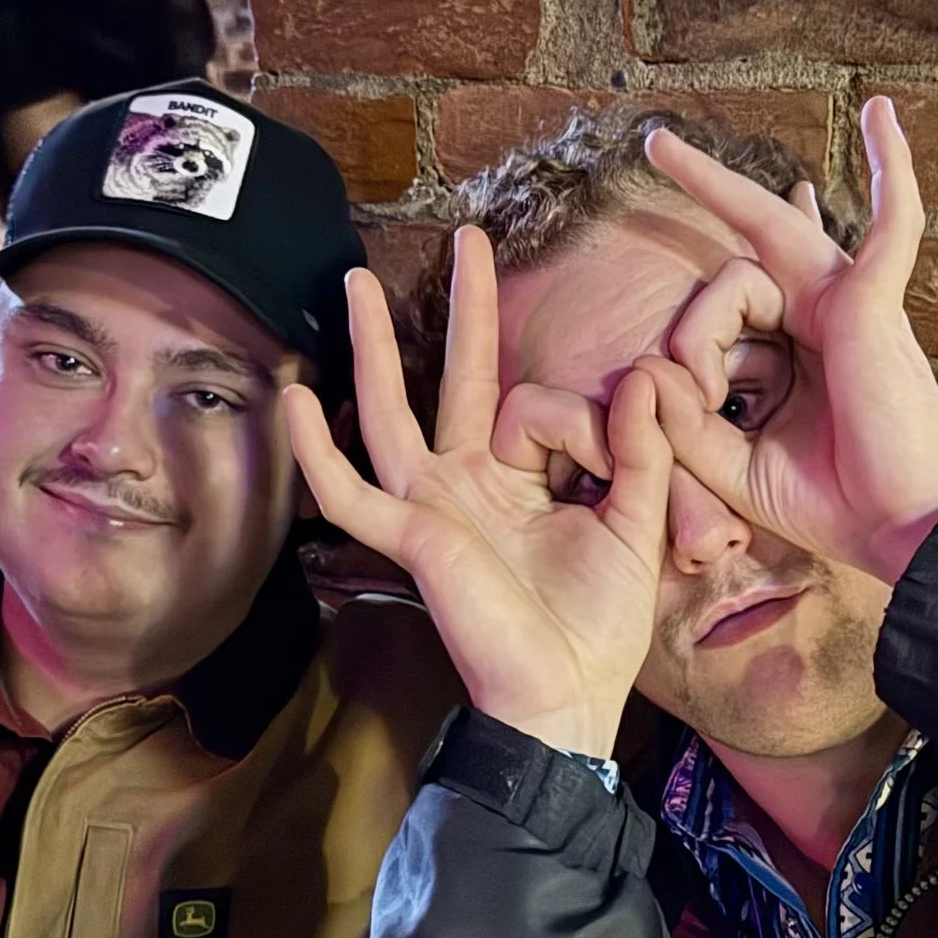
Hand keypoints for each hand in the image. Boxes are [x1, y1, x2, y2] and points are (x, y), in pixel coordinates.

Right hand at [283, 230, 671, 758]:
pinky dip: (319, 450)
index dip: (589, 418)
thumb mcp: (636, 526)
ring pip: (390, 412)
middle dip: (461, 309)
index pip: (541, 406)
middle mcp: (469, 484)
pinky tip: (296, 399)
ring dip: (370, 347)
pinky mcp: (412, 537)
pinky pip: (352, 491)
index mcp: (520, 482)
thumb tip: (641, 378)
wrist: (565, 700)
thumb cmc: (597, 629)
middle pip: (456, 378)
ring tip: (354, 281)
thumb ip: (639, 453)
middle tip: (467, 237)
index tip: (623, 448)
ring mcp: (432, 507)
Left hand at [638, 101, 937, 588]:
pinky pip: (892, 226)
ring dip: (721, 188)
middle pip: (747, 246)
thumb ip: (683, 424)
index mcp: (788, 357)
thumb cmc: (834, 502)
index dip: (688, 357)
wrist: (904, 531)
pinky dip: (894, 171)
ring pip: (771, 233)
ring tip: (666, 143)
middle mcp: (817, 319)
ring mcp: (847, 304)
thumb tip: (646, 367)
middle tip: (655, 144)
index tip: (700, 405)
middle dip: (706, 188)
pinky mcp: (872, 303)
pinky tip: (882, 116)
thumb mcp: (731, 466)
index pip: (717, 317)